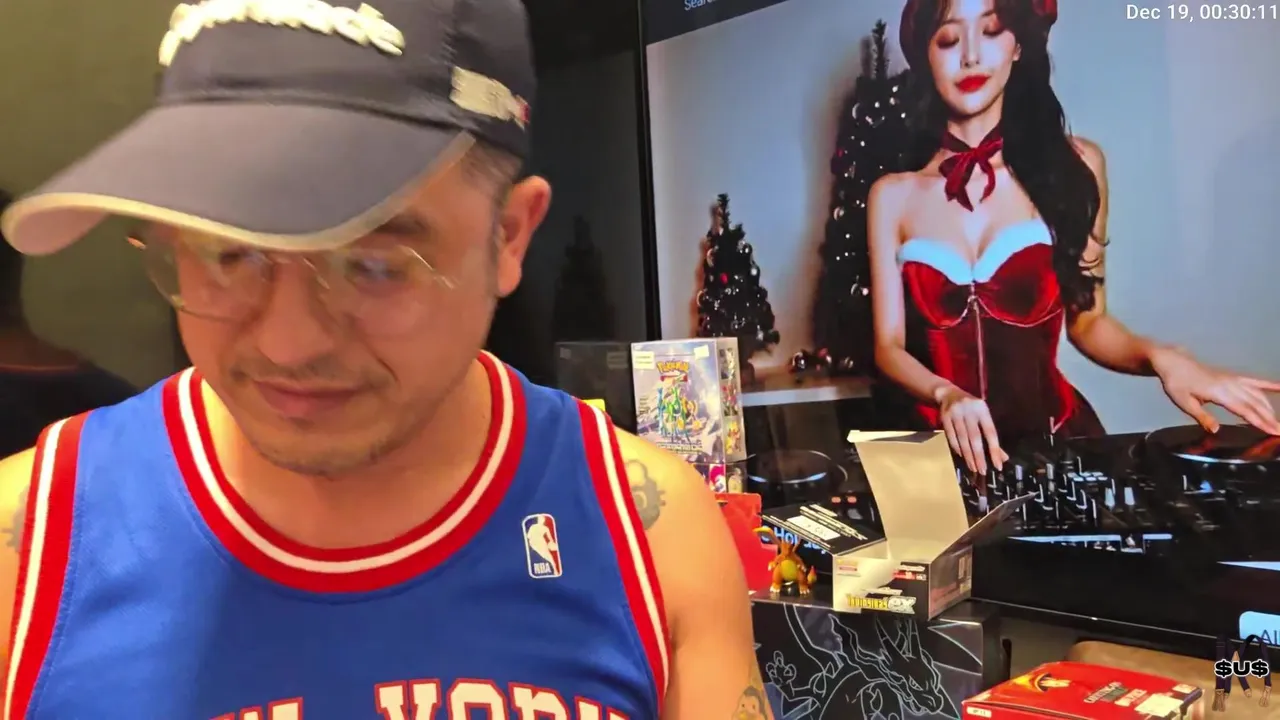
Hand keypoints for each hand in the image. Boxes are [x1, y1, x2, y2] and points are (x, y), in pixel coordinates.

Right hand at [935, 385, 1007, 473]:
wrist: (948, 393)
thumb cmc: (971, 409)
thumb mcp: (983, 417)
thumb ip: (991, 437)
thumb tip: (1003, 457)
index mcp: (983, 410)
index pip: (991, 432)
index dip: (995, 450)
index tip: (998, 465)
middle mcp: (970, 410)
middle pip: (975, 437)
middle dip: (979, 456)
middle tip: (982, 471)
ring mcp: (956, 413)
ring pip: (963, 438)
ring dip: (968, 455)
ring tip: (973, 467)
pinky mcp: (944, 417)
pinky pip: (951, 436)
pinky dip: (957, 447)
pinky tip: (962, 456)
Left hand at [1152, 347, 1279, 434]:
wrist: (1173, 362)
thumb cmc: (1176, 383)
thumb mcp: (1184, 402)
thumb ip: (1201, 416)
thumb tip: (1216, 430)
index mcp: (1219, 392)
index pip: (1244, 409)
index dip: (1259, 421)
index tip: (1273, 431)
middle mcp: (1230, 384)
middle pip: (1255, 403)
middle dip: (1269, 418)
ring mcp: (1233, 379)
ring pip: (1257, 394)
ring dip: (1270, 408)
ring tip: (1278, 422)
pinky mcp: (1233, 377)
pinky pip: (1255, 381)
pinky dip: (1270, 384)